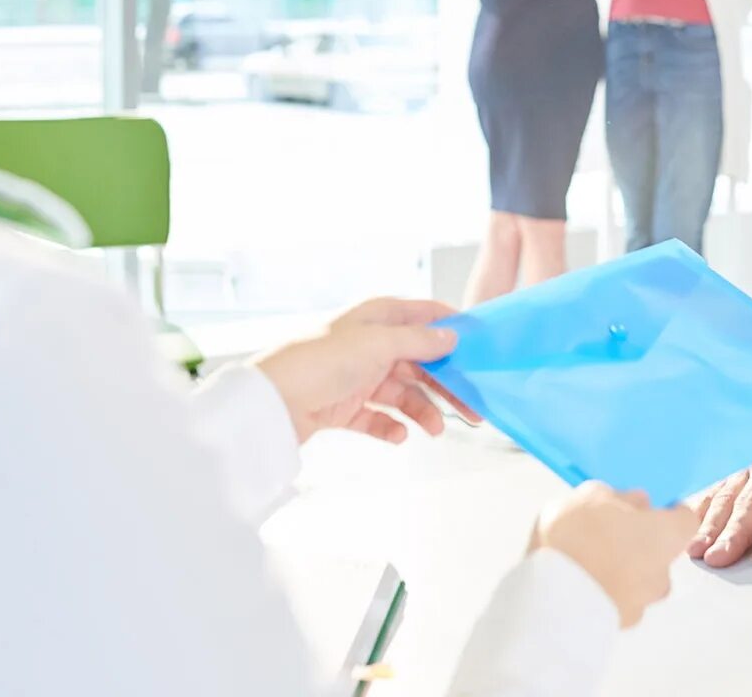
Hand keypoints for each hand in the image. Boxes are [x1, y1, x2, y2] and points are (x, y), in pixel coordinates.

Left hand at [252, 298, 458, 444]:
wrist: (271, 401)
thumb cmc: (318, 360)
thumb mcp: (377, 343)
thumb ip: (418, 340)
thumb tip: (451, 336)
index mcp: (377, 317)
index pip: (424, 316)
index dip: (452, 331)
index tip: (481, 350)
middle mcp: (370, 344)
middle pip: (420, 362)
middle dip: (446, 384)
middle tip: (472, 408)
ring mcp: (358, 376)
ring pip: (403, 393)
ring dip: (422, 410)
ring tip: (435, 429)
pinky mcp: (345, 406)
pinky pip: (378, 417)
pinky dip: (391, 426)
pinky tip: (400, 435)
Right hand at [533, 482, 698, 627]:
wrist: (554, 600)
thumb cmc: (578, 538)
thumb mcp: (590, 497)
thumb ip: (618, 498)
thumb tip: (634, 502)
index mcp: (665, 534)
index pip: (685, 519)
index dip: (667, 512)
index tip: (645, 508)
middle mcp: (663, 571)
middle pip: (659, 551)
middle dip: (637, 542)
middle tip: (603, 532)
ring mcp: (644, 601)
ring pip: (639, 579)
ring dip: (620, 569)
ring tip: (585, 560)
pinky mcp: (621, 623)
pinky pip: (620, 601)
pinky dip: (606, 592)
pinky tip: (579, 584)